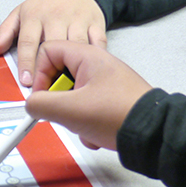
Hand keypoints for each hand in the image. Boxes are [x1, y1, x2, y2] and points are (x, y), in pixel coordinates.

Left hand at [0, 0, 105, 86]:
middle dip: (50, 68)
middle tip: (47, 88)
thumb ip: (6, 31)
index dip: (26, 63)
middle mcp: (56, 17)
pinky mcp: (96, 23)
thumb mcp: (21, 12)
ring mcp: (77, 20)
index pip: (28, 42)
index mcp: (34, 16)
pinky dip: (96, 56)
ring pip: (76, 45)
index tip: (26, 81)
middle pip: (53, 44)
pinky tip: (91, 69)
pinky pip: (98, 42)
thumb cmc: (47, 3)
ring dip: (74, 65)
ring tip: (69, 84)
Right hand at [25, 41, 152, 150]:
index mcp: (87, 56)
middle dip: (57, 100)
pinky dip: (87, 123)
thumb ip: (41, 104)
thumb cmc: (120, 115)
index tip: (41, 95)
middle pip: (59, 75)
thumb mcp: (69, 110)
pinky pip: (88, 107)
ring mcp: (106, 83)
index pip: (47, 51)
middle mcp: (97, 65)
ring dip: (72, 115)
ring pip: (73, 95)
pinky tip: (95, 133)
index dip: (39, 74)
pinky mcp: (112, 100)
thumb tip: (31, 104)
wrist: (154, 135)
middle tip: (62, 111)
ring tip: (83, 125)